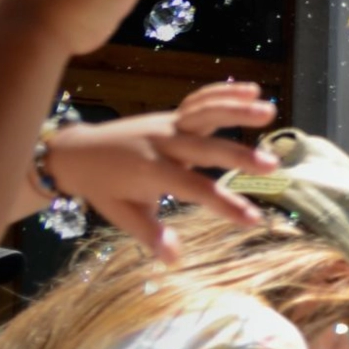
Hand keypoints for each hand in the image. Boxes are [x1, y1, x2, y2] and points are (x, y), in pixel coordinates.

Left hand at [41, 82, 279, 259]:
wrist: (76, 151)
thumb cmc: (102, 188)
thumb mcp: (121, 214)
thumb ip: (150, 233)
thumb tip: (173, 259)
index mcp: (149, 170)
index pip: (193, 188)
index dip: (223, 204)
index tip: (253, 220)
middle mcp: (161, 143)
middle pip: (204, 146)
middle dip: (238, 154)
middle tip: (272, 165)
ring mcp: (167, 125)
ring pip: (203, 113)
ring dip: (235, 109)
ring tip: (270, 110)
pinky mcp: (172, 116)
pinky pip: (198, 102)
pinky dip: (222, 93)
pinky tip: (252, 89)